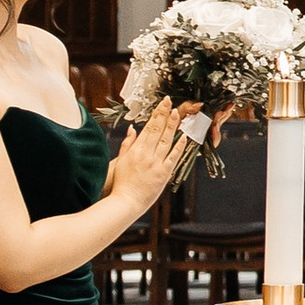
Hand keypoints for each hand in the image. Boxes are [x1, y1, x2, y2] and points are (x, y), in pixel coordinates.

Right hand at [106, 100, 202, 214]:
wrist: (124, 202)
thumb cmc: (120, 184)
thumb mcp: (120, 161)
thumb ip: (127, 144)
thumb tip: (132, 129)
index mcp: (135, 150)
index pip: (148, 127)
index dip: (156, 114)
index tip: (162, 104)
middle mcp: (146, 155)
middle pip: (158, 130)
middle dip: (165, 114)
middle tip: (170, 102)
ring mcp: (156, 164)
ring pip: (167, 141)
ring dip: (173, 126)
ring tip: (178, 113)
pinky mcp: (163, 174)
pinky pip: (174, 158)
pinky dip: (179, 147)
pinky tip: (184, 137)